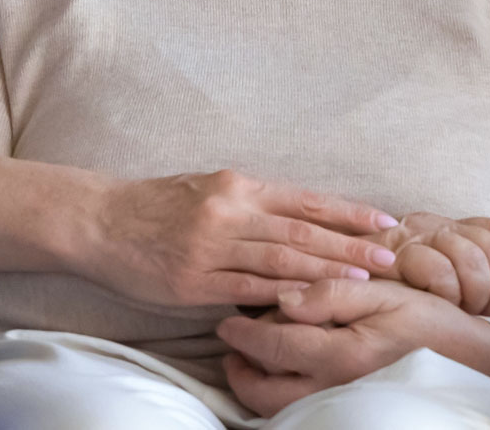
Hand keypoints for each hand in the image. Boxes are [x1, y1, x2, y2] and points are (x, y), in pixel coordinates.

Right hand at [82, 169, 399, 307]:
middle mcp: (229, 211)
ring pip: (280, 260)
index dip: (348, 212)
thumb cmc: (156, 204)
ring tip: (364, 281)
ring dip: (326, 271)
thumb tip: (300, 218)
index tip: (386, 221)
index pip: (305, 200)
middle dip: (350, 244)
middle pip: (302, 230)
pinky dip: (280, 298)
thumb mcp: (207, 188)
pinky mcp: (193, 281)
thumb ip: (251, 202)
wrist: (99, 220)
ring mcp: (211, 247)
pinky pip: (245, 290)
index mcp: (237, 186)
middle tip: (390, 257)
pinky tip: (309, 304)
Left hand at [217, 278, 489, 415]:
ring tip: (249, 361)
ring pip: (281, 409)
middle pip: (266, 391)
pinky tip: (281, 375)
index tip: (227, 320)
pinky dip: (281, 397)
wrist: (469, 357)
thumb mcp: (382, 291)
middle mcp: (336, 388)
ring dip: (256, 386)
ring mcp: (342, 404)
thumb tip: (284, 298)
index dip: (243, 332)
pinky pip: (303, 411)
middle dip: (240, 369)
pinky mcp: (350, 411)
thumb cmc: (426, 319)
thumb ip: (331, 293)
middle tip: (231, 346)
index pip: (273, 345)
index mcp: (340, 353)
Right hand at [365, 212, 489, 315]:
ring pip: (471, 259)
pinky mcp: (395, 253)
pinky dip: (446, 292)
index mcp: (452, 227)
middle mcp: (436, 225)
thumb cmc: (396, 297)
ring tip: (460, 310)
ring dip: (474, 294)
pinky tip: (436, 303)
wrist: (341, 290)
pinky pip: (439, 269)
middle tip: (486, 313)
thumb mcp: (444, 281)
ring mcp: (415, 236)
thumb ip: (476, 276)